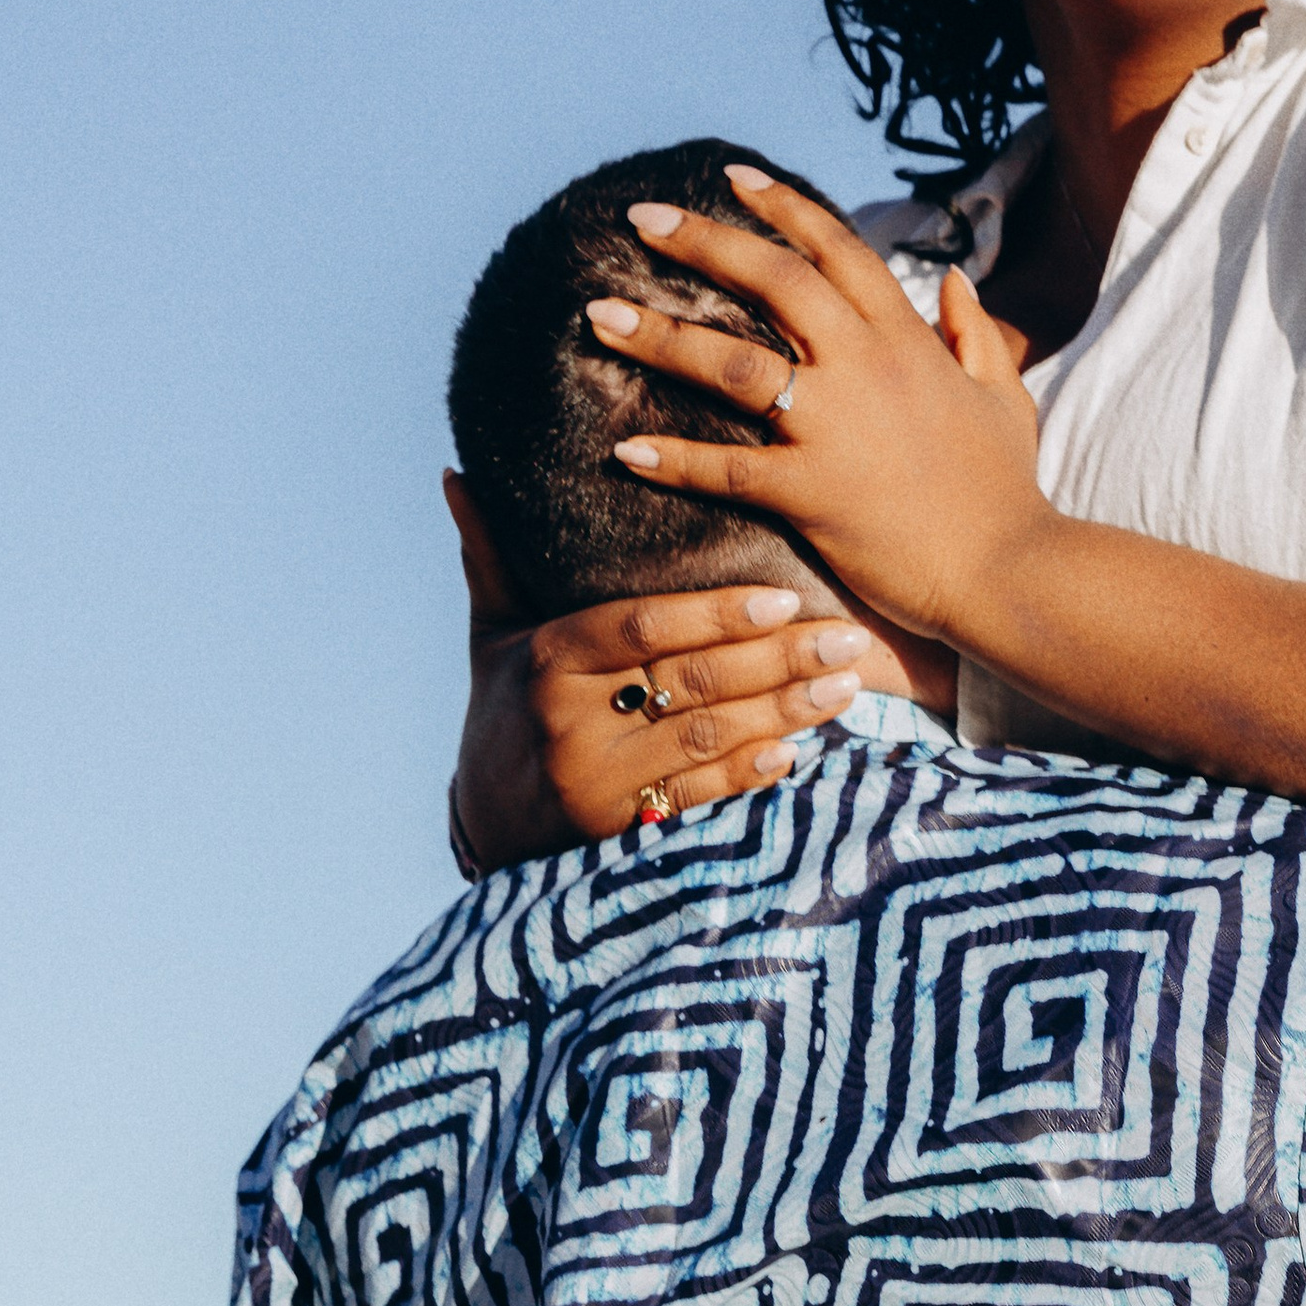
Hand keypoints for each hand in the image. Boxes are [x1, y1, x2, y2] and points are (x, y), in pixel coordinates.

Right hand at [444, 473, 879, 873]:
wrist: (481, 824)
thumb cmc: (501, 708)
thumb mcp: (491, 634)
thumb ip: (492, 557)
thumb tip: (458, 472)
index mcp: (547, 659)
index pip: (644, 626)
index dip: (718, 612)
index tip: (786, 596)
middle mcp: (569, 720)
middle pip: (690, 681)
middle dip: (779, 658)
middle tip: (847, 638)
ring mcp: (594, 782)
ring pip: (706, 739)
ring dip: (784, 713)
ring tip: (847, 686)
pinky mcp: (615, 833)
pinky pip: (696, 799)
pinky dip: (749, 775)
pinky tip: (798, 751)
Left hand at [581, 168, 1047, 641]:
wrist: (1010, 569)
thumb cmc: (1006, 491)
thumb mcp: (1006, 397)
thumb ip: (976, 335)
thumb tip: (956, 280)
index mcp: (907, 340)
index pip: (837, 251)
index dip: (784, 208)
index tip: (734, 178)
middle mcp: (866, 367)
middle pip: (773, 281)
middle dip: (702, 242)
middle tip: (641, 217)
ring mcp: (835, 427)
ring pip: (732, 362)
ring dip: (659, 336)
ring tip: (598, 316)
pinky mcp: (812, 491)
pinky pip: (726, 468)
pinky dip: (673, 458)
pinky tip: (625, 449)